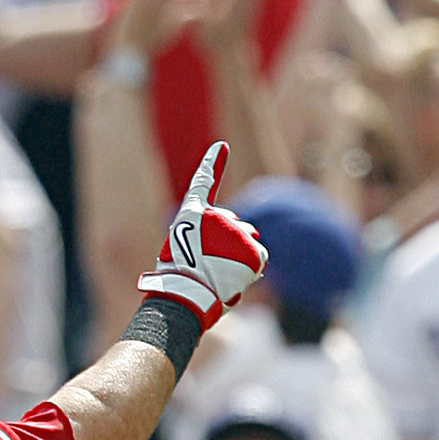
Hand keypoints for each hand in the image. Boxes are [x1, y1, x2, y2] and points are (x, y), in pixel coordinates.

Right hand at [136, 140, 267, 327]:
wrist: (186, 293)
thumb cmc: (181, 278)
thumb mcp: (182, 253)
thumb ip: (210, 239)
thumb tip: (250, 236)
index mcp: (192, 214)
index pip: (203, 183)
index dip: (211, 165)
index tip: (221, 146)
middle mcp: (215, 216)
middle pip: (232, 226)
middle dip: (228, 243)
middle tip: (208, 264)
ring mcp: (235, 230)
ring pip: (246, 242)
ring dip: (239, 258)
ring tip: (219, 273)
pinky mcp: (251, 247)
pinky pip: (258, 257)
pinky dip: (250, 269)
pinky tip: (234, 278)